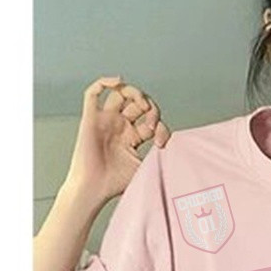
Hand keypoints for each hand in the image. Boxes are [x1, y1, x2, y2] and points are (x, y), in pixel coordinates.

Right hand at [64, 75, 171, 203]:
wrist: (94, 189)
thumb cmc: (115, 184)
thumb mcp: (146, 167)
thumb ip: (160, 157)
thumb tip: (179, 153)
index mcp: (132, 137)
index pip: (152, 121)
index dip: (161, 128)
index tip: (161, 144)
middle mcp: (119, 126)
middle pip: (138, 103)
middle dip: (151, 109)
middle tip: (152, 124)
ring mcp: (105, 121)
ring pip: (120, 94)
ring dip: (134, 93)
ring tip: (142, 104)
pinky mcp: (90, 119)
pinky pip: (93, 93)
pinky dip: (105, 82)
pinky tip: (118, 80)